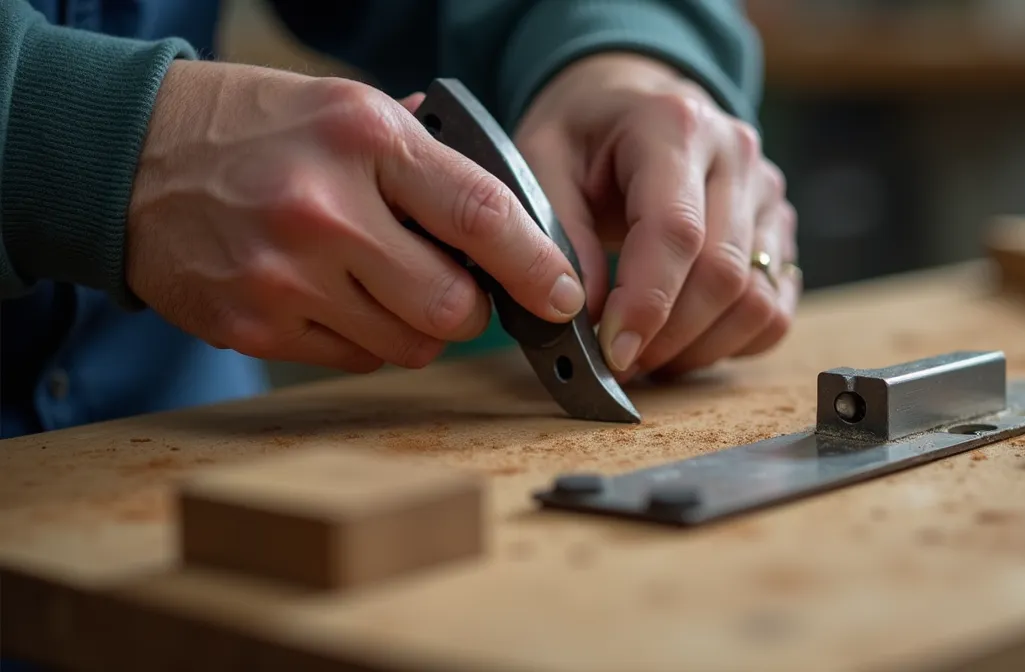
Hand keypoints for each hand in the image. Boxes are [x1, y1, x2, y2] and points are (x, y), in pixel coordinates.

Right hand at [126, 60, 586, 372]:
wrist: (128, 157)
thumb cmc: (253, 127)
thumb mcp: (346, 108)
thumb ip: (425, 159)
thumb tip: (510, 219)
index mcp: (363, 140)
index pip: (480, 214)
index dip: (537, 264)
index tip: (563, 294)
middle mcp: (325, 212)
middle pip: (452, 308)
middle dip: (471, 307)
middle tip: (456, 284)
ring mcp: (285, 278)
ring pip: (409, 347)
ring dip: (419, 328)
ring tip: (385, 283)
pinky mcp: (254, 328)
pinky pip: (354, 361)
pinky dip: (365, 340)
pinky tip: (336, 297)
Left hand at [513, 53, 798, 381]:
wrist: (634, 104)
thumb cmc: (583, 134)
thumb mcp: (541, 161)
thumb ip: (557, 234)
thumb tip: (581, 316)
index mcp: (674, 126)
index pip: (677, 230)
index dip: (646, 302)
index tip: (612, 351)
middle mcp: (736, 154)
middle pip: (723, 273)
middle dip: (668, 335)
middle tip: (619, 362)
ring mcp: (767, 193)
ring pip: (756, 300)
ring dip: (699, 347)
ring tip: (647, 355)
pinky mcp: (780, 229)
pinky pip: (775, 309)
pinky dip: (732, 342)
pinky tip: (684, 341)